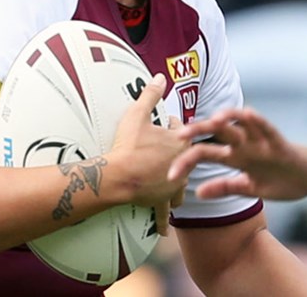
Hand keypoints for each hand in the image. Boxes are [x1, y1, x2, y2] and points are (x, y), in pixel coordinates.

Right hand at [106, 73, 190, 234]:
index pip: (184, 131)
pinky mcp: (162, 200)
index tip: (169, 125)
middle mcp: (183, 165)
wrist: (120, 176)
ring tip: (172, 181)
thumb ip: (151, 94)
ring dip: (177, 181)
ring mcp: (174, 184)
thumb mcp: (139, 114)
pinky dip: (162, 219)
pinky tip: (163, 230)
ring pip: (181, 183)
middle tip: (168, 153)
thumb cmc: (129, 145)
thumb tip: (160, 76)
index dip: (175, 126)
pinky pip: (164, 211)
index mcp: (181, 143)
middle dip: (178, 155)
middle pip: (186, 158)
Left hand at [170, 108, 306, 201]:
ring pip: (240, 124)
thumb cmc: (280, 181)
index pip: (205, 153)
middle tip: (178, 134)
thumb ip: (225, 187)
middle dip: (198, 131)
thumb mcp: (250, 188)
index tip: (169, 174)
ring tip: (213, 119)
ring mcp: (262, 142)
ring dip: (227, 118)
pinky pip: (267, 128)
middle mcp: (245, 144)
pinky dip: (257, 121)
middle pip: (217, 132)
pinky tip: (246, 113)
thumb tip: (198, 192)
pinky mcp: (280, 143)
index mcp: (235, 156)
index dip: (186, 161)